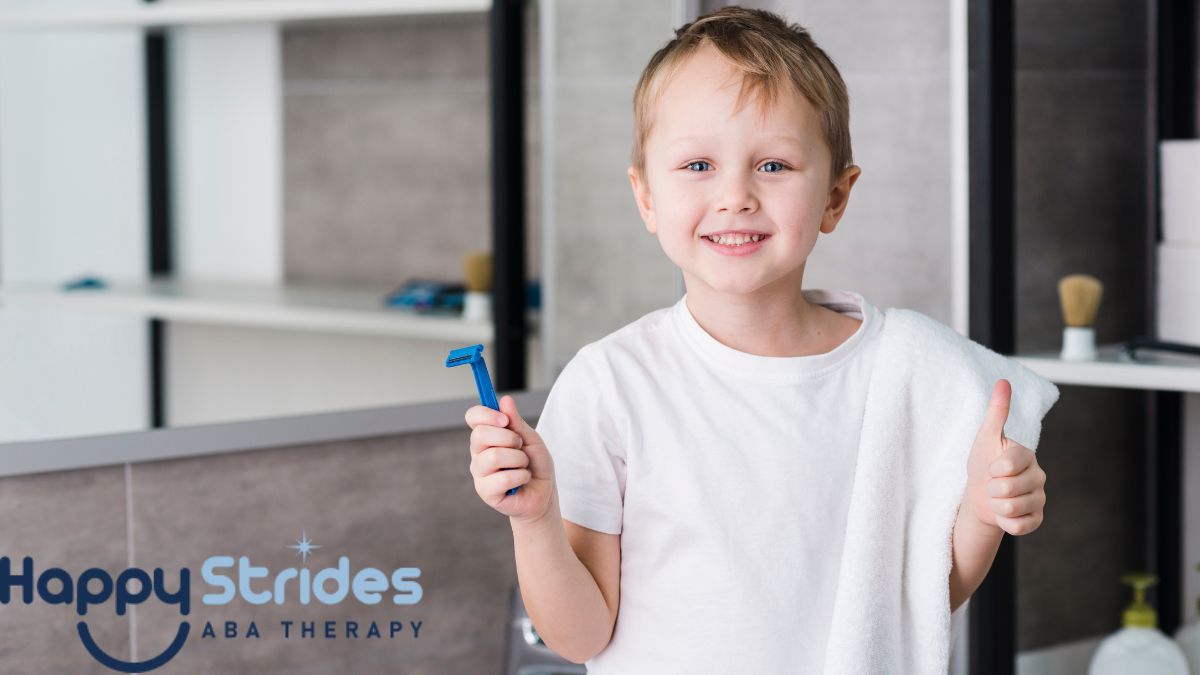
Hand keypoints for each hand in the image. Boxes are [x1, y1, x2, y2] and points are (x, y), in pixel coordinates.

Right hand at [465, 395, 556, 523]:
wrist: (544, 494)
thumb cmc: (535, 465)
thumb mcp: (531, 439)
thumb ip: (517, 422)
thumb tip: (505, 400)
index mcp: (487, 436)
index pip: (473, 417)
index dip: (486, 414)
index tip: (505, 420)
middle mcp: (478, 453)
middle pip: (480, 435)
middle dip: (509, 438)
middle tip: (521, 447)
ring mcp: (479, 473)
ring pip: (494, 457)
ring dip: (518, 459)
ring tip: (523, 466)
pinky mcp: (485, 492)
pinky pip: (502, 478)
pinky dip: (521, 476)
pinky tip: (522, 480)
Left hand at [964, 379, 1046, 535]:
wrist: (979, 495)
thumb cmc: (982, 463)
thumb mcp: (985, 437)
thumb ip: (997, 411)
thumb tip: (1003, 381)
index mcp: (1027, 455)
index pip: (1010, 463)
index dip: (993, 468)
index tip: (991, 467)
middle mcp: (1039, 476)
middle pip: (1008, 488)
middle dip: (990, 488)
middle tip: (991, 484)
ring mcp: (1039, 499)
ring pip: (1012, 507)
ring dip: (995, 505)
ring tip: (996, 497)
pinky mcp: (1036, 519)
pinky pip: (1018, 526)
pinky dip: (1004, 522)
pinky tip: (1003, 514)